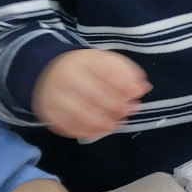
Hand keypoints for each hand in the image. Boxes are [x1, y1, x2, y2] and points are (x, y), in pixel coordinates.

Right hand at [33, 50, 149, 138]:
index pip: (104, 71)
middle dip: (115, 106)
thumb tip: (144, 88)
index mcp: (83, 60)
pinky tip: (101, 130)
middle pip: (93, 94)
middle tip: (129, 110)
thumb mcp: (106, 62)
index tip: (136, 93)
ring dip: (102, 122)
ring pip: (79, 112)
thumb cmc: (87, 68)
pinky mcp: (47, 112)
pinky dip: (86, 130)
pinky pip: (67, 125)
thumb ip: (127, 73)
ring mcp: (54, 95)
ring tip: (117, 123)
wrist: (50, 71)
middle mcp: (66, 76)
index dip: (123, 83)